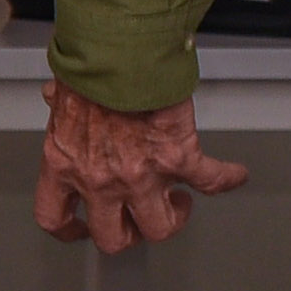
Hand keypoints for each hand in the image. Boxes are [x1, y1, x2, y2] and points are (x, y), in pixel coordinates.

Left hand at [37, 87, 248, 247]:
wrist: (121, 52)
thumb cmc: (91, 68)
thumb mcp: (63, 93)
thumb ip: (61, 104)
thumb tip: (56, 93)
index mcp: (65, 164)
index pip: (55, 217)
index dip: (72, 231)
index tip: (85, 228)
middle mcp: (100, 179)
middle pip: (113, 238)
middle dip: (129, 233)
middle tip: (138, 218)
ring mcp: (140, 175)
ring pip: (160, 227)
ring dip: (171, 218)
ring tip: (178, 201)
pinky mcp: (177, 158)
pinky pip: (209, 180)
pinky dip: (226, 179)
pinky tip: (235, 174)